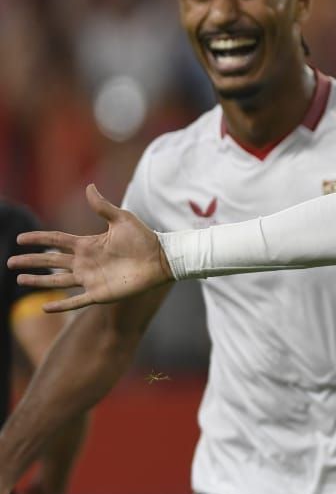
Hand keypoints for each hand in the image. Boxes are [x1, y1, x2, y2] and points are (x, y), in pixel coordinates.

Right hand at [6, 184, 172, 311]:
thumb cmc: (145, 238)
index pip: (56, 241)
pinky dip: (61, 305)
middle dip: (31, 261)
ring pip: (58, 281)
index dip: (39, 239)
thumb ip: (102, 206)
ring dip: (39, 282)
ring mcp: (91, 279)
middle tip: (10, 262)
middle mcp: (86, 262)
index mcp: (88, 244)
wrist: (162, 259)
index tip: (20, 239)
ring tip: (20, 281)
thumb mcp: (121, 219)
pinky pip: (76, 301)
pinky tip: (44, 307)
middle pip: (51, 261)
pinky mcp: (100, 294)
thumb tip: (88, 186)